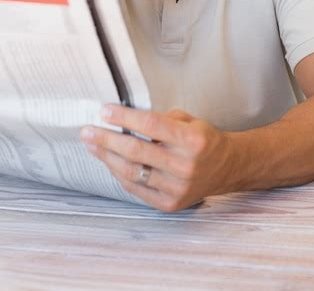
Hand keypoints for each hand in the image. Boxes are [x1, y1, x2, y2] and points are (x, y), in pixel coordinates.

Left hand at [80, 105, 236, 211]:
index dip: (124, 118)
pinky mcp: (169, 204)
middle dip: (106, 139)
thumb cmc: (202, 139)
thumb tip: (123, 118)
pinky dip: (119, 173)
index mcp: (191, 139)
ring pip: (132, 172)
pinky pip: (136, 188)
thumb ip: (159, 119)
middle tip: (87, 130)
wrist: (226, 168)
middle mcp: (184, 165)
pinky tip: (109, 161)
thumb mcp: (188, 120)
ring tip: (92, 145)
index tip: (104, 111)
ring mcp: (176, 188)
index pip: (150, 125)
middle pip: (136, 150)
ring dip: (107, 157)